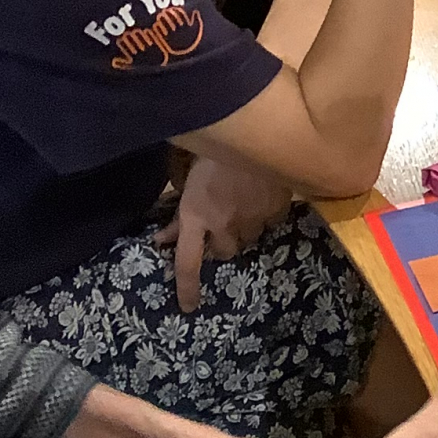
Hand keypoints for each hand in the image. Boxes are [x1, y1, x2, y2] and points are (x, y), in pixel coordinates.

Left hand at [155, 152, 294, 311]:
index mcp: (196, 216)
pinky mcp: (276, 209)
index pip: (188, 262)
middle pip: (224, 253)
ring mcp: (252, 218)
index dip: (187, 288)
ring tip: (244, 207)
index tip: (189, 307)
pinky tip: (263, 199)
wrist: (254, 130)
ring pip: (249, 239)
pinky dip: (266, 216)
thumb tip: (161, 240)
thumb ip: (180, 216)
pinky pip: (271, 223)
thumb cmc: (211, 152)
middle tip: (223, 228)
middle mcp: (223, 224)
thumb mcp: (189, 183)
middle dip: (222, 245)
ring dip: (244, 230)